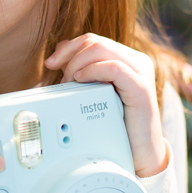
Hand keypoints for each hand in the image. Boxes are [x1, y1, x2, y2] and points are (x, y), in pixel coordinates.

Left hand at [45, 34, 167, 178]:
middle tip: (62, 81)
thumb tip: (62, 47)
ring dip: (77, 65)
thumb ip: (83, 68)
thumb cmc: (119, 125)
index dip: (68, 48)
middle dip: (70, 58)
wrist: (140, 152)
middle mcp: (136, 61)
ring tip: (71, 84)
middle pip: (94, 42)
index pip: (93, 40)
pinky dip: (92, 70)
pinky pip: (113, 67)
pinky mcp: (141, 87)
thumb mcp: (96, 91)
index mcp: (127, 58)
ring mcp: (141, 72)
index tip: (51, 64)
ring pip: (100, 49)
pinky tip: (82, 80)